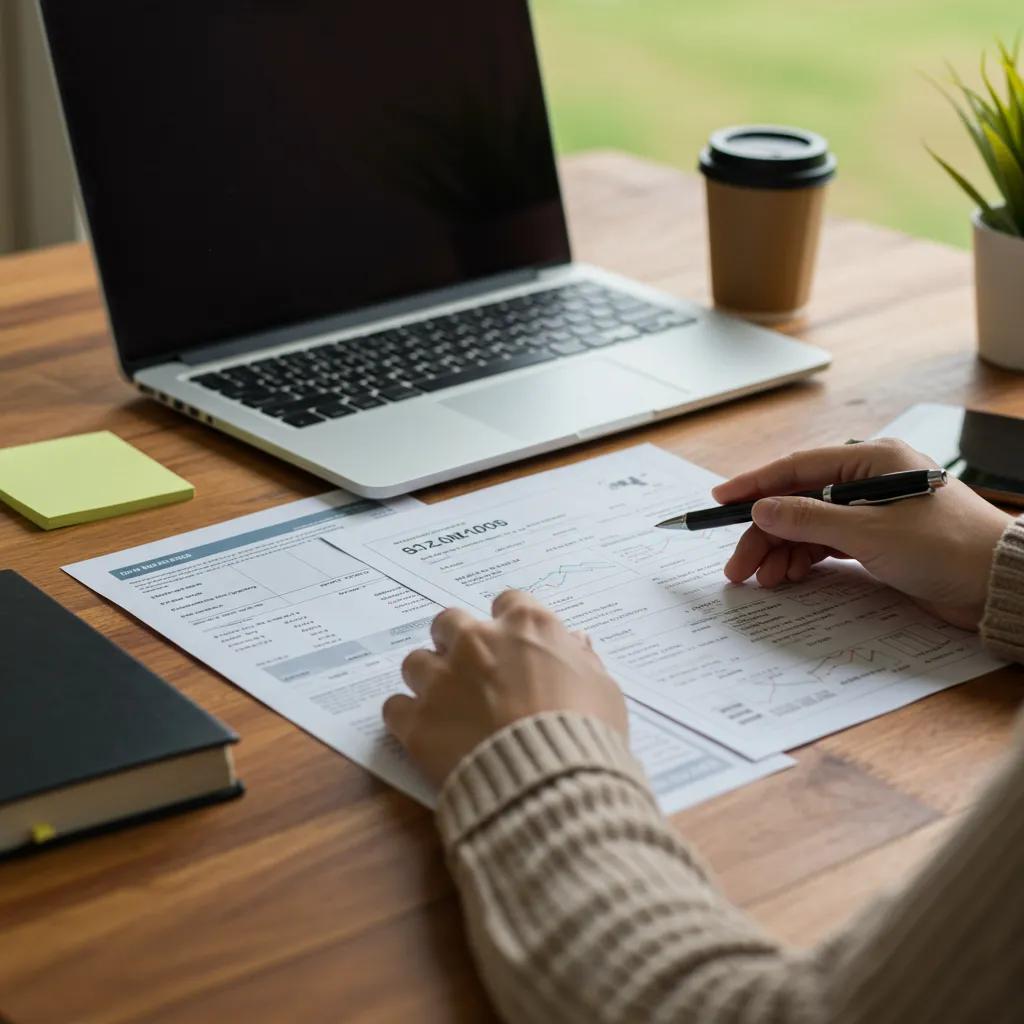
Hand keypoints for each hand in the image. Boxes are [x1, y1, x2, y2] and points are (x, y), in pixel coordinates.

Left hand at [383, 590, 627, 787]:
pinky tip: (426, 735)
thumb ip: (581, 659)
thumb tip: (575, 642)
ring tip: (446, 707)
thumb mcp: (603, 688)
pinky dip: (407, 719)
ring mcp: (443, 679)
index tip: (513, 647)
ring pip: (416, 662)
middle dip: (456, 643)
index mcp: (527, 625)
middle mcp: (478, 641)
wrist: (551, 782)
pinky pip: (395, 707)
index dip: (508, 625)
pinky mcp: (417, 721)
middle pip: (450, 622)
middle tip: (471, 674)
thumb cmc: (587, 731)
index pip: (507, 602)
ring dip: (429, 680)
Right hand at [713, 438, 1012, 629]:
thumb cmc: (947, 548)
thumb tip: (762, 509)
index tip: (720, 499)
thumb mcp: (870, 532)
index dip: (755, 484)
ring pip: (808, 526)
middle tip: (737, 564)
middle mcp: (869, 480)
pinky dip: (804, 559)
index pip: (798, 467)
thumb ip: (809, 518)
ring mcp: (872, 511)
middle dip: (764, 533)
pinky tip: (788, 575)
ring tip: (762, 578)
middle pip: (798, 501)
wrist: (999, 586)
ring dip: (781, 551)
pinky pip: (825, 544)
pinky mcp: (877, 540)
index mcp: (872, 460)